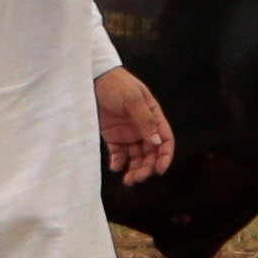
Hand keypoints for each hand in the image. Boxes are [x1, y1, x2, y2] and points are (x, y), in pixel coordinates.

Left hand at [95, 67, 173, 183]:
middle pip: (150, 152)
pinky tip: (115, 166)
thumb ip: (145, 120)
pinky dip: (118, 163)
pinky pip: (118, 154)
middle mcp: (142, 127)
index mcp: (153, 116)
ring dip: (134, 169)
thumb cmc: (117, 83)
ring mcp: (127, 132)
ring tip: (128, 180)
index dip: (164, 156)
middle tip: (137, 178)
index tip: (159, 170)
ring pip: (136, 156)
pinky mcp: (112, 136)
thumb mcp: (133, 99)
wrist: (92, 78)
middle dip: (146, 167)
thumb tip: (157, 142)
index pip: (164, 140)